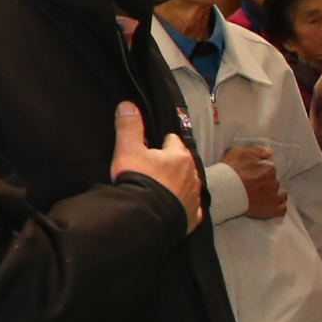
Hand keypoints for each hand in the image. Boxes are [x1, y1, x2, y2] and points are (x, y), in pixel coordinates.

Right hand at [112, 104, 202, 228]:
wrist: (146, 216)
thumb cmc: (138, 179)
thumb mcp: (128, 149)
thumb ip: (128, 127)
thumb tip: (128, 104)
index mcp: (179, 156)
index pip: (172, 141)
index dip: (160, 143)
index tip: (149, 148)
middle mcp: (192, 174)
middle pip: (182, 163)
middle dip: (171, 164)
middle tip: (153, 169)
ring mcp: (194, 196)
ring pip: (188, 184)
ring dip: (178, 184)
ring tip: (162, 188)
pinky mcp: (192, 216)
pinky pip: (191, 207)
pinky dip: (184, 206)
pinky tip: (173, 207)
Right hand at [226, 140, 287, 220]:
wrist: (224, 191)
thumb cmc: (230, 170)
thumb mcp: (239, 152)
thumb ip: (256, 150)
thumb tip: (270, 153)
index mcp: (269, 168)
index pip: (269, 169)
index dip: (260, 172)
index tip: (252, 175)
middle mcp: (274, 182)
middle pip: (273, 181)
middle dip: (266, 183)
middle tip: (253, 186)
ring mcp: (274, 197)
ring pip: (280, 194)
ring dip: (274, 194)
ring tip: (262, 197)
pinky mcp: (272, 210)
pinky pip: (282, 209)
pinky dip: (278, 207)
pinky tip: (272, 206)